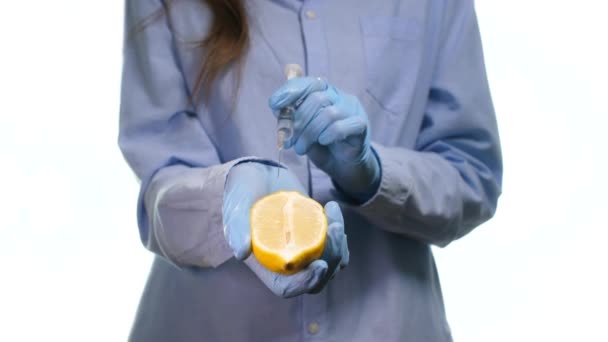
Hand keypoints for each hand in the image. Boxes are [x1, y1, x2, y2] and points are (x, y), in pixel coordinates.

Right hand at [223, 162, 348, 297]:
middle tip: (335, 229)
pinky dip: (339, 233)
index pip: (287, 287)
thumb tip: (241, 253)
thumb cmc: (241, 192)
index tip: (320, 265)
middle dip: (331, 259)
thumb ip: (236, 228)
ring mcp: (304, 250)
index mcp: (266, 264)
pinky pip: (336, 245)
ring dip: (339, 245)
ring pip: (331, 264)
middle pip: (315, 280)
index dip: (305, 282)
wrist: (257, 174)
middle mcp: (287, 262)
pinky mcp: (317, 235)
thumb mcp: (235, 207)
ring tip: (333, 216)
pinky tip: (332, 209)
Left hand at [269, 77, 380, 201]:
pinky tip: (322, 142)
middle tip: (289, 140)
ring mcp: (352, 109)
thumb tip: (277, 109)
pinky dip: (328, 135)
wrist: (343, 165)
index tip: (274, 104)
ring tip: (301, 149)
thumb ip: (291, 119)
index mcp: (323, 92)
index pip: (307, 83)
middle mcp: (339, 96)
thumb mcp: (301, 131)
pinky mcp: (361, 125)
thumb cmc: (320, 145)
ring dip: (309, 133)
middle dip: (298, 121)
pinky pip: (342, 126)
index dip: (289, 91)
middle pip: (316, 98)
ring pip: (328, 114)